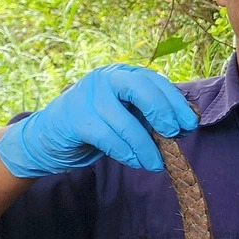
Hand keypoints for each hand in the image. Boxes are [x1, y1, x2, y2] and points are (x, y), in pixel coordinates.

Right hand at [0, 64, 197, 177]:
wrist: (49, 138)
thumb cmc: (98, 126)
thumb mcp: (128, 115)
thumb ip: (152, 115)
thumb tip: (187, 123)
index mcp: (121, 74)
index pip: (153, 81)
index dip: (175, 102)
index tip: (190, 124)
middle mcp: (104, 79)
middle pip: (139, 88)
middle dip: (162, 112)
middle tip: (174, 135)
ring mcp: (86, 96)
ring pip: (124, 121)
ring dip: (144, 146)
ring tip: (155, 164)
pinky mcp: (74, 119)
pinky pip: (106, 137)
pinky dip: (125, 152)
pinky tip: (135, 161)